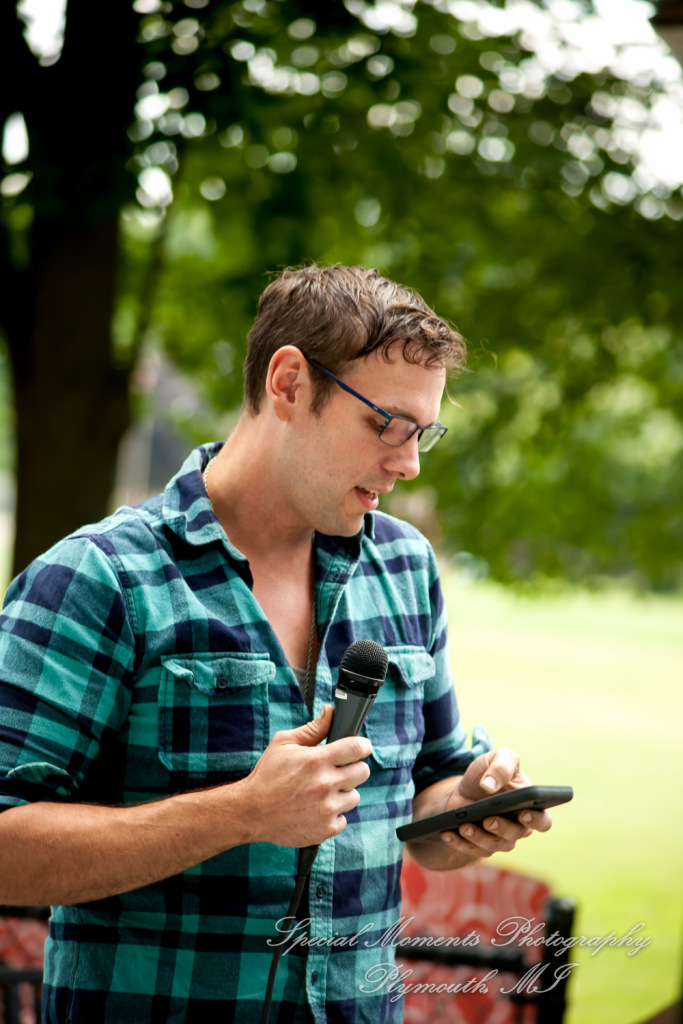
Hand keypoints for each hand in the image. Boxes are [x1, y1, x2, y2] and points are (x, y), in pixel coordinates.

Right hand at [241, 705, 371, 847]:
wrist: (251, 812)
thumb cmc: (267, 775)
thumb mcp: (284, 743)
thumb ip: (313, 728)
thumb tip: (331, 712)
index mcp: (316, 760)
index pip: (357, 748)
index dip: (362, 745)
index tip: (360, 747)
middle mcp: (325, 784)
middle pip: (362, 772)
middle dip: (353, 768)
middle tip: (337, 770)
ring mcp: (327, 809)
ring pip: (354, 796)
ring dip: (343, 792)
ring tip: (322, 791)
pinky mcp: (326, 829)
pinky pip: (344, 818)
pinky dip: (333, 814)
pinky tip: (316, 809)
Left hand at [439, 748, 551, 858]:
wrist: (467, 786)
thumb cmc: (490, 772)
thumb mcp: (497, 758)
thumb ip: (500, 766)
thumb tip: (490, 785)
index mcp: (530, 806)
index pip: (542, 820)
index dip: (535, 820)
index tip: (523, 812)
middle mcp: (518, 827)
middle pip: (516, 835)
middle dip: (502, 828)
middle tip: (489, 819)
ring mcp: (499, 839)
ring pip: (493, 846)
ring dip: (478, 837)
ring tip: (464, 826)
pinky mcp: (479, 845)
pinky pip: (471, 849)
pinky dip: (458, 843)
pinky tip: (447, 833)